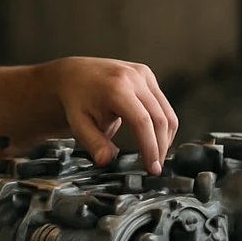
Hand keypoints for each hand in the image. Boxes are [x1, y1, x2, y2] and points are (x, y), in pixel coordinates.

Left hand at [48, 57, 178, 173]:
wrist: (74, 73)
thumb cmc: (76, 98)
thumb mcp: (78, 123)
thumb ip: (94, 143)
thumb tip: (105, 161)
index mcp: (115, 88)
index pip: (142, 122)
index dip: (150, 147)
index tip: (152, 167)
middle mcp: (133, 78)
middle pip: (159, 118)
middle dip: (160, 147)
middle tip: (155, 167)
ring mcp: (142, 74)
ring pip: (167, 112)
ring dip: (165, 138)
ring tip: (155, 156)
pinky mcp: (147, 76)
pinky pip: (163, 105)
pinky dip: (162, 125)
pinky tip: (154, 138)